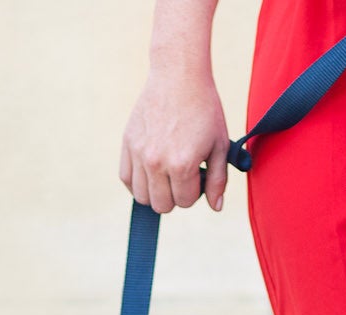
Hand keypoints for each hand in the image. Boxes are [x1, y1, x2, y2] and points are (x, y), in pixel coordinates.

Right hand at [120, 62, 229, 213]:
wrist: (179, 77)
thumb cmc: (204, 109)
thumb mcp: (219, 145)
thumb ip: (218, 179)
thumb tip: (216, 207)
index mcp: (182, 164)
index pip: (186, 201)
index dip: (196, 192)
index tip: (200, 174)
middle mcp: (157, 162)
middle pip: (162, 205)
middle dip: (176, 196)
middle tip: (184, 176)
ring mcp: (139, 153)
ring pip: (141, 196)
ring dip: (156, 192)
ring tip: (167, 174)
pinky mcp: (128, 143)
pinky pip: (126, 178)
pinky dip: (137, 182)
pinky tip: (151, 172)